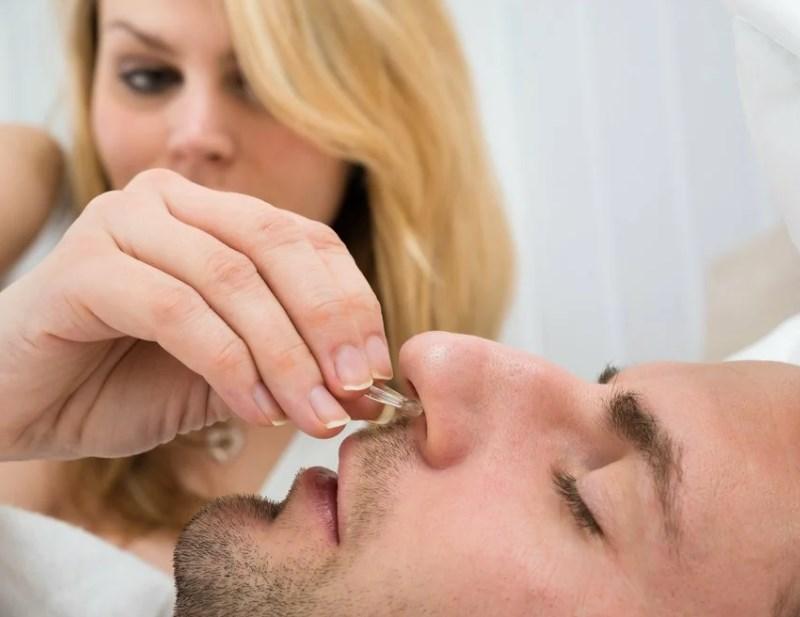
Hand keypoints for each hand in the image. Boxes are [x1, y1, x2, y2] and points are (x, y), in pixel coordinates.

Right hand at [0, 169, 389, 459]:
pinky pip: (177, 309)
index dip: (351, 301)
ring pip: (233, 278)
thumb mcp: (230, 370)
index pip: (307, 238)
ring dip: (284, 354)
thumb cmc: (125, 382)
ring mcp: (122, 222)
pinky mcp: (82, 264)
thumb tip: (363, 386)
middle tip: (354, 391)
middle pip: (278, 244)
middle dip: (328, 322)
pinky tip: (252, 409)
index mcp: (214, 213)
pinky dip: (228, 362)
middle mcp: (171, 201)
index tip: (376, 369)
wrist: (18, 403)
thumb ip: (287, 361)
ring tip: (312, 414)